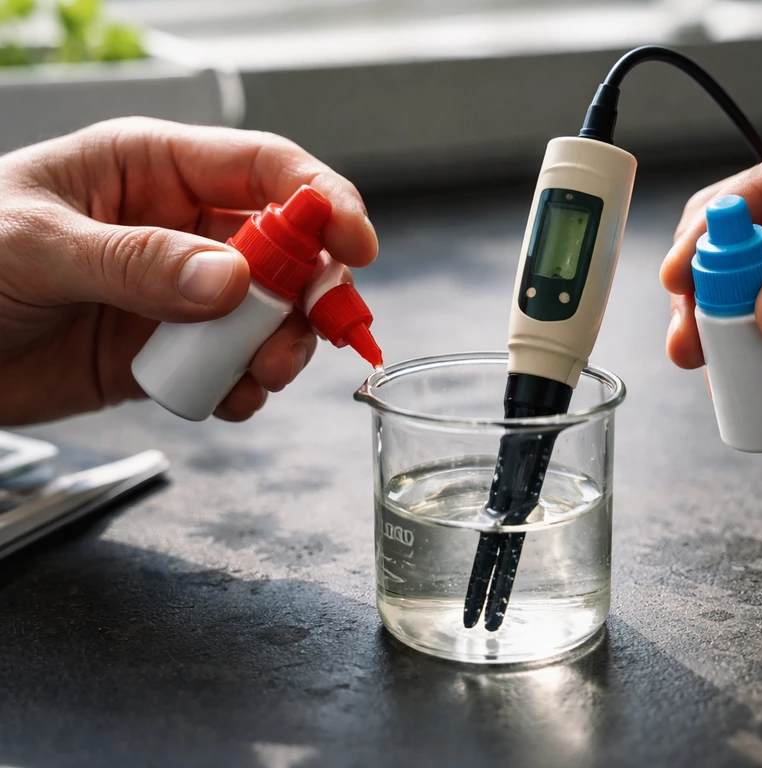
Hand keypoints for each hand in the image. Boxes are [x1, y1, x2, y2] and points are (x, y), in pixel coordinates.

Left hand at [0, 118, 376, 425]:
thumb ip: (135, 261)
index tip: (355, 246)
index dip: (323, 201)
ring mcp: (181, 295)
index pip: (265, 170)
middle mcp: (181, 229)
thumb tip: (230, 281)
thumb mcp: (35, 246)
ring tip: (257, 376)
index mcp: (154, 170)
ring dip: (281, 349)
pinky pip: (235, 368)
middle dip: (310, 292)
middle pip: (287, 250)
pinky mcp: (172, 352)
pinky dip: (244, 388)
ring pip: (270, 316)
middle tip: (312, 331)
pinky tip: (226, 397)